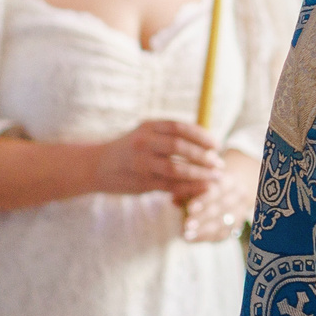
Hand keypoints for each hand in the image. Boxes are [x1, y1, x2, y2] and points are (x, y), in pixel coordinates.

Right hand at [92, 120, 221, 203]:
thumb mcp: (145, 134)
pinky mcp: (142, 182)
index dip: (201, 135)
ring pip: (177, 169)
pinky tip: (202, 188)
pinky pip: (170, 186)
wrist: (96, 166)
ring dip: (200, 174)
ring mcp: (141, 163)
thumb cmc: (129, 150)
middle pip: (180, 147)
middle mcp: (143, 143)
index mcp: (147, 127)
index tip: (216, 144)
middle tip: (219, 163)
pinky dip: (189, 188)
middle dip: (204, 156)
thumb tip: (204, 140)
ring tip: (215, 178)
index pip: (179, 128)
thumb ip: (168, 136)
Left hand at [182, 151, 260, 243]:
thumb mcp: (199, 180)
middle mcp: (239, 196)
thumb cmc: (208, 182)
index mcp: (230, 180)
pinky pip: (224, 234)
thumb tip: (174, 200)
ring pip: (224, 224)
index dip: (204, 200)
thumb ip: (187, 189)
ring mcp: (240, 212)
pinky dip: (207, 238)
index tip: (190, 209)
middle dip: (204, 218)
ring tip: (187, 236)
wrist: (232, 188)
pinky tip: (192, 239)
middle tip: (187, 226)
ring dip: (204, 232)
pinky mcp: (236, 225)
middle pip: (222, 209)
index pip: (218, 191)